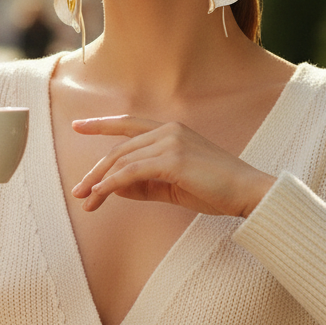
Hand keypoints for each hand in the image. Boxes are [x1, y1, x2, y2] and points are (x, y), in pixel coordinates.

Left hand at [70, 115, 274, 217]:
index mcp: (171, 130)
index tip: (78, 126)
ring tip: (85, 200)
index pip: (129, 124)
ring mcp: (170, 142)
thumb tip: (113, 187)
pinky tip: (100, 196)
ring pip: (122, 160)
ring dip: (99, 182)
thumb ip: (143, 184)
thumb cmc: (214, 190)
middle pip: (120, 148)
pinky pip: (131, 172)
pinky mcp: (172, 159)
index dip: (102, 125)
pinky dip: (111, 185)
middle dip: (96, 170)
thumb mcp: (172, 186)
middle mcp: (168, 130)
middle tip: (78, 190)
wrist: (247, 192)